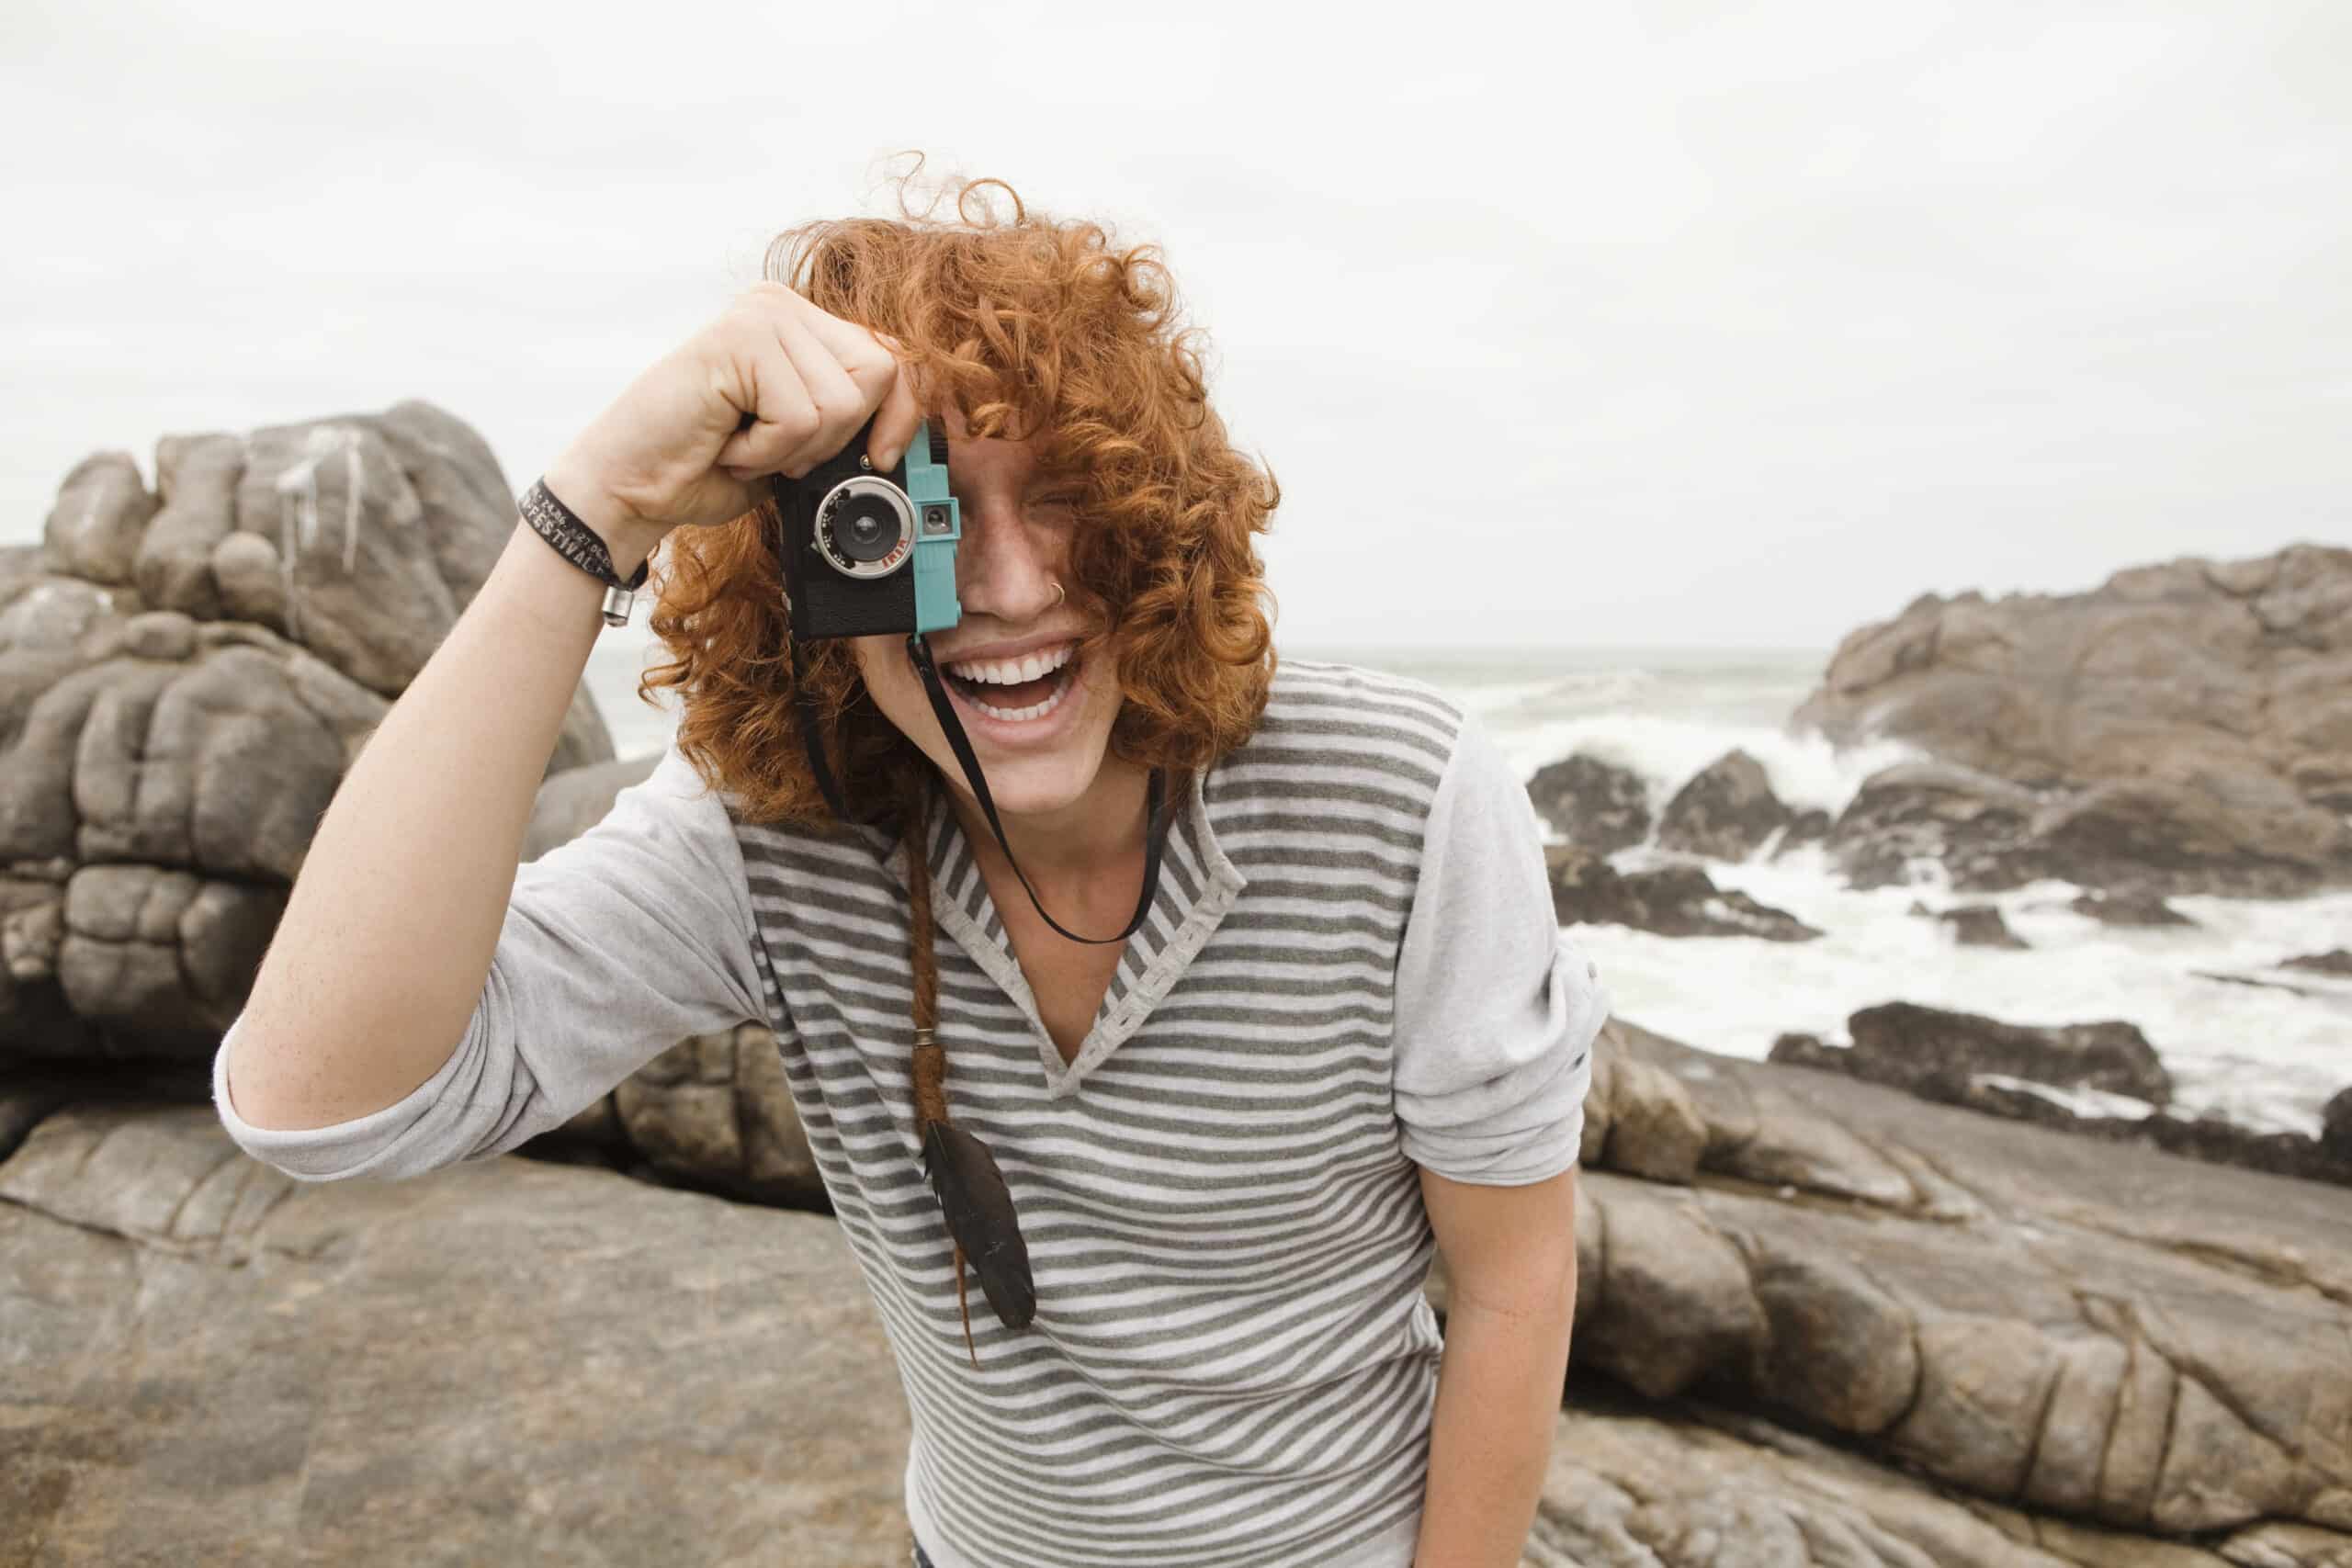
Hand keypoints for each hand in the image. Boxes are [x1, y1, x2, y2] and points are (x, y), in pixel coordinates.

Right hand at [542, 281, 923, 551]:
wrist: (632, 486)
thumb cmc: (708, 467)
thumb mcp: (799, 442)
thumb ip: (846, 421)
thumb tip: (902, 438)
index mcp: (802, 323)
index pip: (891, 355)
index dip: (901, 414)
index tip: (882, 458)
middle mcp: (782, 306)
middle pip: (879, 372)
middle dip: (839, 436)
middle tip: (779, 451)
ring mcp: (760, 316)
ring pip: (840, 402)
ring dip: (794, 449)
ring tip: (743, 444)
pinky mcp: (739, 339)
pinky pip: (800, 417)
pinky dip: (767, 452)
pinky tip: (726, 443)